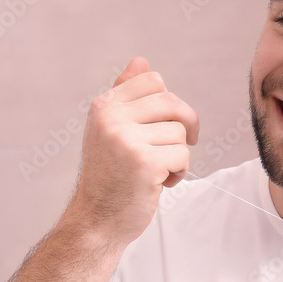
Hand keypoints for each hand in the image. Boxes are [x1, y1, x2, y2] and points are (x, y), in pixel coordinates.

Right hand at [65, 57, 198, 244]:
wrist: (97, 221)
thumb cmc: (110, 176)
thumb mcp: (112, 130)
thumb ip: (126, 96)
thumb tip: (141, 60)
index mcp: (104, 106)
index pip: (153, 80)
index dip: (169, 103)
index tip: (168, 123)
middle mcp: (111, 119)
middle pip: (171, 102)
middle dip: (185, 124)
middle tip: (181, 146)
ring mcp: (126, 140)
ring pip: (179, 132)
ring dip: (178, 155)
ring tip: (158, 171)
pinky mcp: (144, 163)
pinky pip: (182, 155)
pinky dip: (179, 172)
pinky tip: (160, 183)